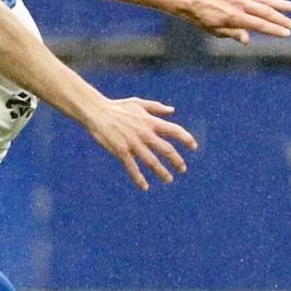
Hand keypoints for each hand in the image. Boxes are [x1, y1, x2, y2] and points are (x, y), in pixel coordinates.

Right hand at [81, 96, 197, 190]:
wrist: (97, 112)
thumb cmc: (118, 107)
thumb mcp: (139, 103)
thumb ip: (156, 107)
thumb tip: (172, 110)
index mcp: (150, 121)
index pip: (174, 130)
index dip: (186, 138)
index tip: (194, 147)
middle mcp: (144, 133)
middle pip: (166, 149)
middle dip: (177, 161)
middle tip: (183, 169)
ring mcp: (133, 143)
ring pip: (152, 161)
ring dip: (162, 172)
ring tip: (168, 179)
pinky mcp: (121, 151)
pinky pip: (132, 168)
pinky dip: (139, 178)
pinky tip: (145, 187)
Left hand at [177, 0, 290, 42]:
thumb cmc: (202, 18)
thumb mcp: (215, 30)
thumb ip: (232, 34)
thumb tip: (248, 40)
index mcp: (235, 17)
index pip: (260, 25)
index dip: (274, 30)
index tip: (287, 33)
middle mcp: (239, 3)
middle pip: (265, 12)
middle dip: (281, 19)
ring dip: (280, 3)